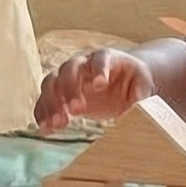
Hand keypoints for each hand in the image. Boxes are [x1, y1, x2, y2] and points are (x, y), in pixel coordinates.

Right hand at [34, 48, 153, 132]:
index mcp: (106, 58)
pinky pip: (45, 100)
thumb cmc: (134, 81)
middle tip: (76, 109)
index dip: (99, 70)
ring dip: (52, 102)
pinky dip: (43, 113)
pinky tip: (45, 128)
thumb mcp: (143, 84)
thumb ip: (140, 90)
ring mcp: (68, 77)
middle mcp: (83, 63)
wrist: (123, 82)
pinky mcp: (60, 94)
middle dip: (70, 88)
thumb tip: (138, 97)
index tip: (99, 85)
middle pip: (69, 69)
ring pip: (52, 83)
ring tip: (58, 123)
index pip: (100, 58)